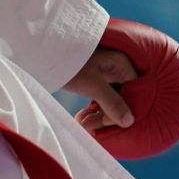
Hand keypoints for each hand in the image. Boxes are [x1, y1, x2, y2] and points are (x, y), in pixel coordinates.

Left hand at [77, 18, 178, 160]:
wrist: (44, 52)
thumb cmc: (70, 64)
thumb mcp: (92, 85)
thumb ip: (112, 103)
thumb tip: (130, 122)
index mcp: (123, 64)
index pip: (134, 92)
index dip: (124, 109)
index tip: (107, 122)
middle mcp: (118, 68)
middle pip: (123, 98)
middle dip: (107, 115)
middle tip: (89, 126)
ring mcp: (106, 73)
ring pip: (111, 100)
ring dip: (98, 115)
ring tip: (82, 123)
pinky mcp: (95, 79)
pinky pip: (101, 98)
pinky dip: (92, 109)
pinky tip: (81, 118)